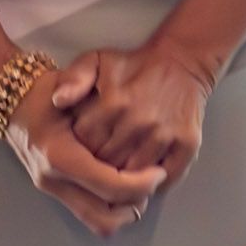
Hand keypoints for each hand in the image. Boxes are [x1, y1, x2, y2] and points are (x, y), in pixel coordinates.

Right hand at [4, 64, 166, 238]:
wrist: (12, 102)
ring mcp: (53, 190)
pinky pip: (90, 214)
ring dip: (124, 210)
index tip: (159, 171)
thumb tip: (129, 124)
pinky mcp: (56, 192)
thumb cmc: (45, 90)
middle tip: (153, 182)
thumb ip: (97, 102)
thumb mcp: (70, 83)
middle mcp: (54, 180)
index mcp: (60, 155)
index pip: (109, 185)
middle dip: (135, 203)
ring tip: (140, 186)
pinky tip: (123, 185)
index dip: (140, 184)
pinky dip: (111, 207)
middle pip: (105, 216)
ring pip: (98, 222)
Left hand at [48, 37, 215, 189]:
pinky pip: (165, 179)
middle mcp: (139, 121)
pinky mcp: (187, 145)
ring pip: (133, 177)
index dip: (79, 148)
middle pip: (106, 163)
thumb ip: (74, 78)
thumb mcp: (97, 60)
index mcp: (114, 102)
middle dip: (97, 166)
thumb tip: (58, 101)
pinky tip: (143, 179)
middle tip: (97, 163)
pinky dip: (152, 185)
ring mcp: (165, 135)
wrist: (182, 62)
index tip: (80, 146)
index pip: (84, 143)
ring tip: (117, 173)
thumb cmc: (133, 66)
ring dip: (124, 180)